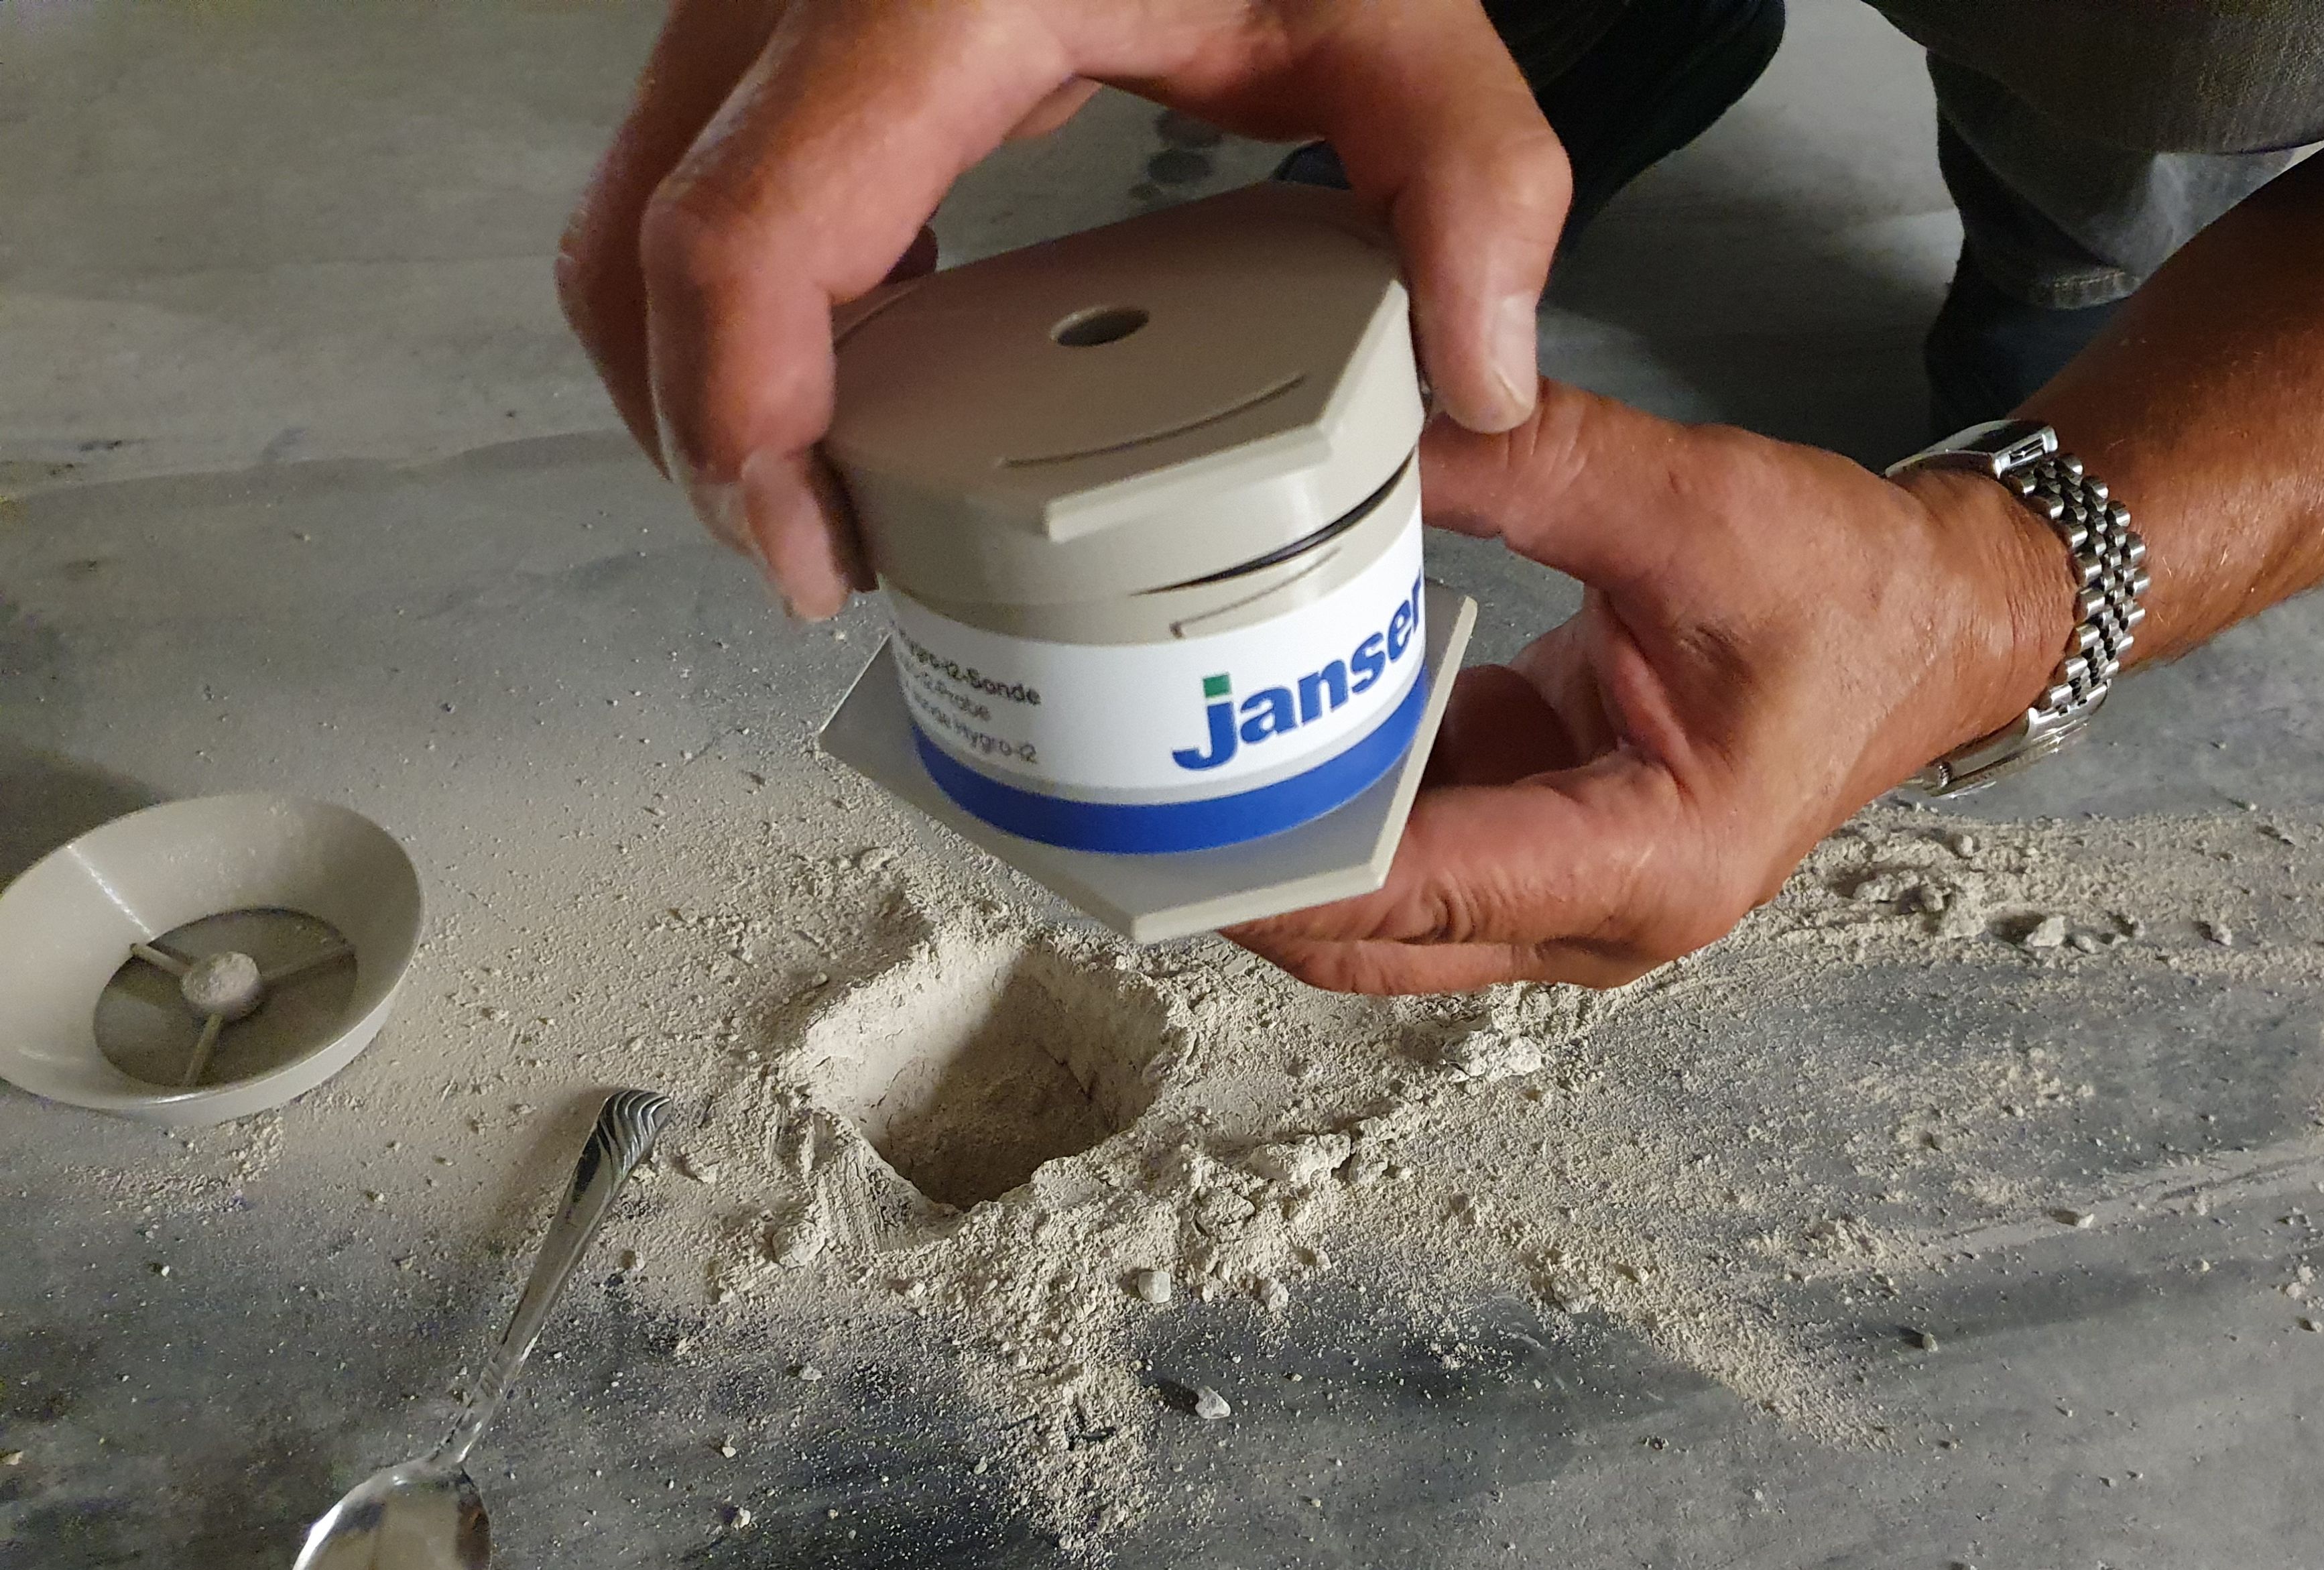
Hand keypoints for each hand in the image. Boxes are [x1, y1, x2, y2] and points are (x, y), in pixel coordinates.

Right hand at [555, 0, 1567, 618]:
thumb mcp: (1386, 2)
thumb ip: (1468, 178)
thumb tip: (1480, 379)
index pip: (744, 235)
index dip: (740, 420)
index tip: (811, 551)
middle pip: (648, 244)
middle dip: (705, 434)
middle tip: (816, 562)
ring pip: (645, 209)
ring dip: (702, 372)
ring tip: (822, 500)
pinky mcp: (792, 19)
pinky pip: (705, 172)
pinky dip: (742, 297)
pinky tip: (845, 378)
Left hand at [1227, 385, 2075, 991]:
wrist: (1936, 625)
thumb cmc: (1856, 597)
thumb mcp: (1697, 508)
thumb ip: (1534, 467)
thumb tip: (1377, 426)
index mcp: (1654, 864)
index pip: (1425, 893)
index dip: (1283, 867)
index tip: (1166, 832)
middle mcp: (1605, 915)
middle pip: (1378, 938)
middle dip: (1247, 884)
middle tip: (1116, 809)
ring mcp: (1572, 892)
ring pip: (1387, 911)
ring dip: (1285, 848)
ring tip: (1161, 767)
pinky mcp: (1548, 845)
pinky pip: (1419, 849)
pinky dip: (1344, 797)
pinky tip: (1268, 721)